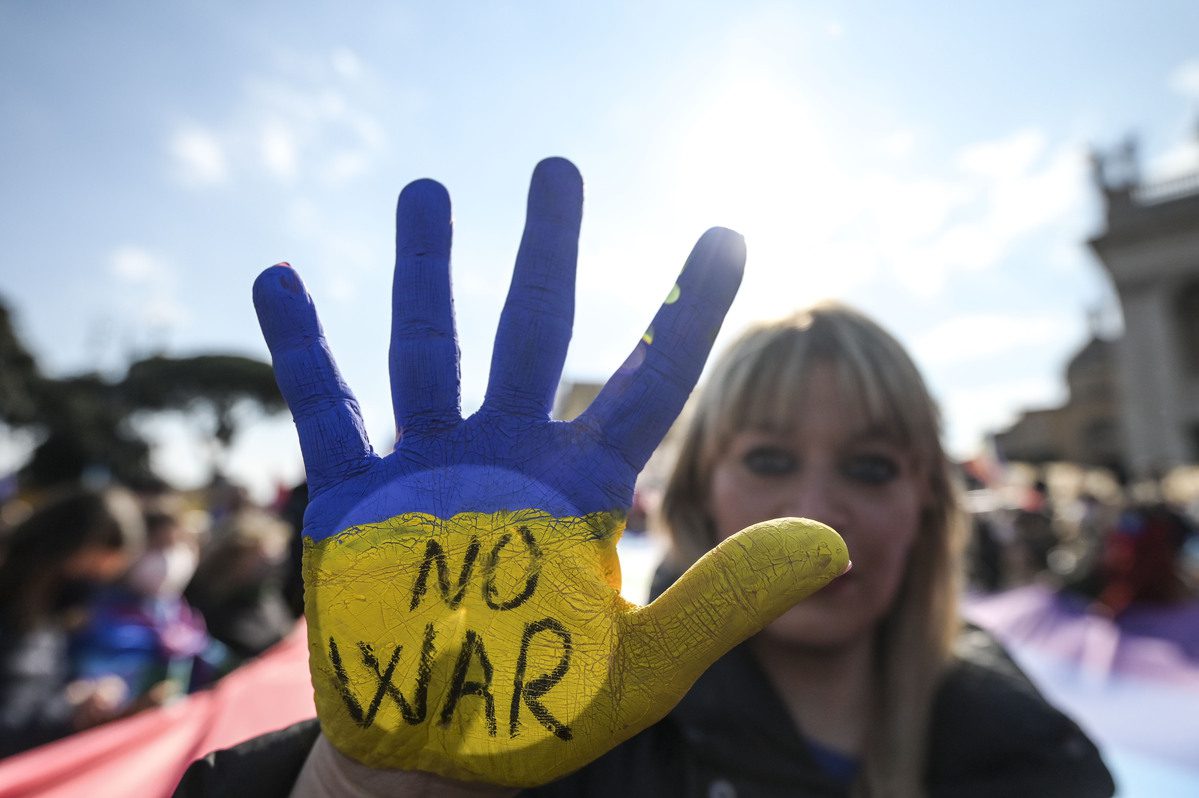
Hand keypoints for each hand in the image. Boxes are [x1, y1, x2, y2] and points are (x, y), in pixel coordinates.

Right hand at [253, 158, 847, 786]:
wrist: (439, 756)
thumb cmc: (543, 713)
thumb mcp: (646, 667)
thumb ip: (727, 600)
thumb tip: (834, 544)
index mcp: (583, 486)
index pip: (651, 380)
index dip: (689, 308)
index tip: (728, 234)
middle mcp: (510, 457)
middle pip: (535, 333)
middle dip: (547, 251)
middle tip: (558, 168)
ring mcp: (430, 469)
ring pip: (429, 349)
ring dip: (425, 271)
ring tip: (427, 190)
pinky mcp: (355, 499)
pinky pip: (326, 409)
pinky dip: (303, 349)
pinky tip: (278, 279)